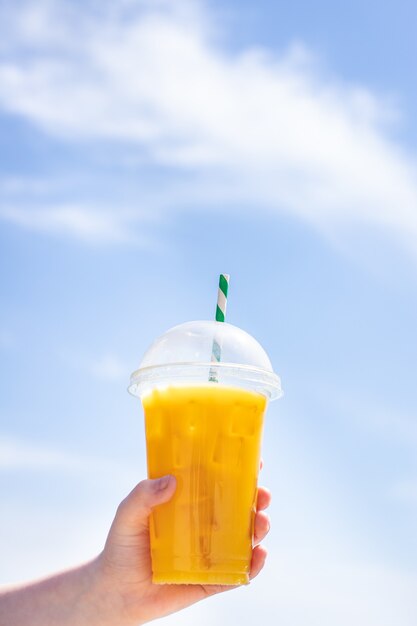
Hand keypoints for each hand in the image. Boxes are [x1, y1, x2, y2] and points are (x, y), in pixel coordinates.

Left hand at [97, 475, 271, 624]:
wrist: (115, 593)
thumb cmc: (121, 548)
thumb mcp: (128, 515)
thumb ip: (143, 496)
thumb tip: (171, 481)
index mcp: (188, 503)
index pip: (217, 483)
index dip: (238, 471)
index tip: (255, 461)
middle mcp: (204, 526)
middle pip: (238, 508)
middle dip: (256, 499)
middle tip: (262, 495)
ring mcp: (210, 553)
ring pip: (244, 538)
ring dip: (259, 528)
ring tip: (261, 523)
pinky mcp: (211, 580)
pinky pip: (238, 573)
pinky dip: (253, 565)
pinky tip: (259, 555)